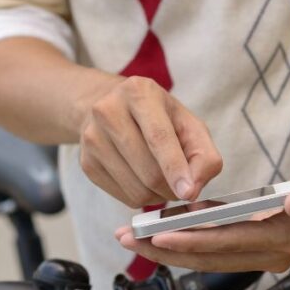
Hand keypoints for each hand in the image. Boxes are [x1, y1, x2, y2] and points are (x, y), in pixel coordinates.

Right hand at [78, 76, 222, 207]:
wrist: (110, 109)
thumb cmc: (158, 117)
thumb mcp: (187, 123)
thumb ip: (203, 154)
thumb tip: (193, 188)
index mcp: (138, 92)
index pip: (159, 138)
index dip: (175, 168)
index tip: (188, 192)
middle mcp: (108, 111)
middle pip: (148, 170)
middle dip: (172, 188)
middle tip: (183, 187)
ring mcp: (92, 138)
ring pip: (136, 189)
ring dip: (159, 195)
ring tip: (163, 180)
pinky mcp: (86, 163)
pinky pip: (124, 197)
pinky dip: (142, 197)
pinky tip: (144, 180)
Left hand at [115, 143, 289, 271]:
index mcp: (287, 236)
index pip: (229, 242)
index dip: (192, 240)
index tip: (159, 235)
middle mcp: (274, 252)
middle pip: (210, 256)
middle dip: (166, 249)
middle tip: (128, 237)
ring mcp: (265, 252)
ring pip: (208, 257)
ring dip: (169, 250)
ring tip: (133, 237)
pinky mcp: (256, 244)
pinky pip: (214, 249)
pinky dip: (185, 243)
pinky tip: (159, 232)